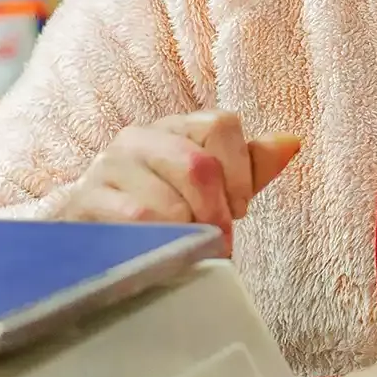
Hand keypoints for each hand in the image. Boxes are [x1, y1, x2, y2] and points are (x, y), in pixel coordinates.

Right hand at [60, 111, 301, 236]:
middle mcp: (138, 137)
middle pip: (198, 165)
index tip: (238, 208)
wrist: (92, 239)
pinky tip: (158, 252)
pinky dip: (157, 242)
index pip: (222, 124)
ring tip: (183, 250)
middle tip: (216, 241)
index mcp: (174, 127)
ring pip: (167, 202)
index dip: (240, 172)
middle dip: (215, 213)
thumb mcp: (211, 189)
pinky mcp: (85, 201)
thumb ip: (250, 167)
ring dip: (185, 236)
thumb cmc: (161, 210)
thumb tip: (292, 143)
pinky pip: (134, 221)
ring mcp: (108, 166)